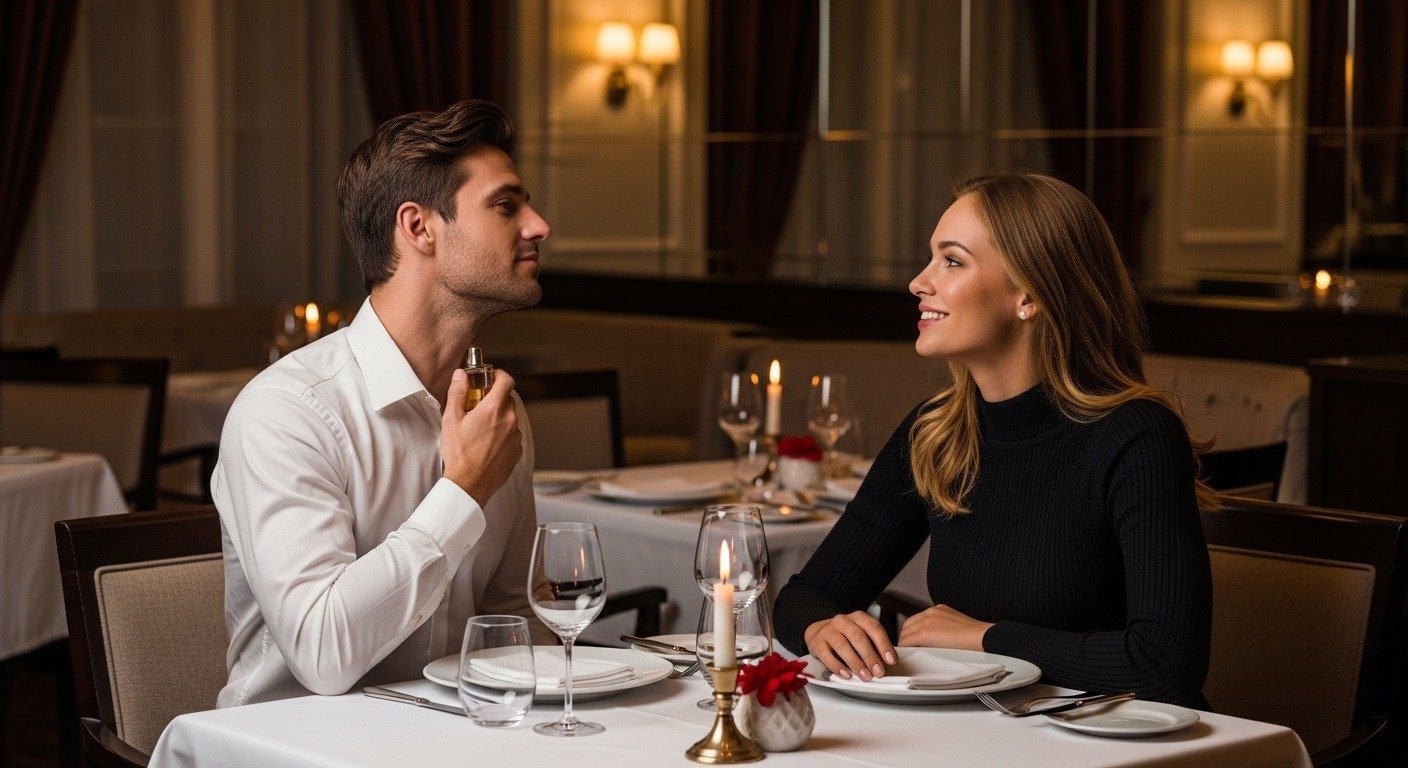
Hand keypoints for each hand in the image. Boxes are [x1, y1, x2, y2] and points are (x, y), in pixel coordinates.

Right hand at [441, 368, 522, 503]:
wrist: (469, 485)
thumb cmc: (459, 454)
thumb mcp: (451, 420)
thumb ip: (457, 393)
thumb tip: (461, 375)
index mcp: (493, 410)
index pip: (506, 381)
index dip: (498, 375)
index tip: (490, 377)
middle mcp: (509, 421)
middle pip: (508, 399)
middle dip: (495, 398)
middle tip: (478, 406)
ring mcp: (515, 437)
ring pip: (511, 418)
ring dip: (499, 418)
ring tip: (481, 429)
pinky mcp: (517, 451)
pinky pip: (513, 435)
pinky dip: (504, 434)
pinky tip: (488, 443)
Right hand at [802, 611, 896, 680]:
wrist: (819, 632)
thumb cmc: (846, 637)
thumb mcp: (861, 635)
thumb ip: (874, 646)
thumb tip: (888, 663)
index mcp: (858, 618)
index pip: (873, 628)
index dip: (883, 644)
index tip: (891, 660)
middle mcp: (843, 621)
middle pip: (858, 637)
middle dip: (870, 656)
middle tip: (879, 672)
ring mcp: (828, 631)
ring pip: (843, 646)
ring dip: (856, 663)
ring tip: (865, 676)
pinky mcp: (816, 643)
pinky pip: (826, 655)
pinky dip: (837, 666)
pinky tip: (846, 675)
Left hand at [897, 604, 992, 650]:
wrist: (983, 637)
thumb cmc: (976, 638)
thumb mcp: (956, 627)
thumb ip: (944, 629)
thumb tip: (937, 641)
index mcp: (938, 610)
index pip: (916, 620)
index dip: (912, 632)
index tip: (913, 642)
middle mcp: (931, 612)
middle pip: (907, 625)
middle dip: (906, 638)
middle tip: (908, 651)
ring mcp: (927, 621)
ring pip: (905, 633)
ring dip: (905, 644)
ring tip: (908, 655)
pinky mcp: (926, 632)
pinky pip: (907, 641)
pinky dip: (905, 649)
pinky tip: (909, 656)